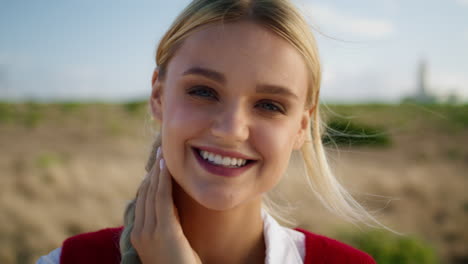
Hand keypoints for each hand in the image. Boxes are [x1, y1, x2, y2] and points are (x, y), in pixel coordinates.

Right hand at [131, 147, 201, 263]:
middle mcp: (140, 232)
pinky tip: (167, 167)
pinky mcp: (164, 231)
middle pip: (144, 194)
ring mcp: (149, 232)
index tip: (156, 165)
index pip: (142, 202)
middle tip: (159, 153)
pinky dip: (163, 180)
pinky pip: (161, 199)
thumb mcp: (171, 244)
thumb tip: (172, 207)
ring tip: (163, 154)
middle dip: (152, 173)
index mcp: (139, 236)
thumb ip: (168, 226)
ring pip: (151, 193)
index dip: (149, 181)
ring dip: (158, 172)